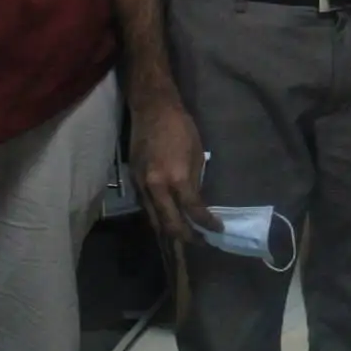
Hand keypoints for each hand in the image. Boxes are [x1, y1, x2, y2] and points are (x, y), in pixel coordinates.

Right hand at [131, 89, 213, 242]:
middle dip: (185, 236)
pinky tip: (169, 217)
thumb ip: (194, 182)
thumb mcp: (197, 154)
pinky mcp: (133, 182)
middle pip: (169, 223)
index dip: (207, 224)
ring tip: (185, 235)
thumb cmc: (181, 127)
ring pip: (154, 219)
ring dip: (169, 230)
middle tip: (199, 241)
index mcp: (176, 178)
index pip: (193, 211)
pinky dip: (158, 216)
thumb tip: (196, 203)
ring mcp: (141, 186)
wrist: (152, 110)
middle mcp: (156, 187)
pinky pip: (146, 207)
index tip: (217, 230)